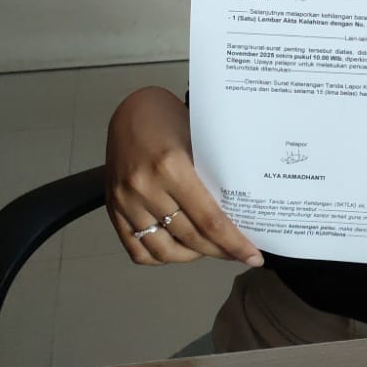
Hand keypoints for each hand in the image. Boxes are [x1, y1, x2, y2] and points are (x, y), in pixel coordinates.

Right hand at [105, 86, 263, 266]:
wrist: (129, 110)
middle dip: (219, 251)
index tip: (253, 257)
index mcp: (171, 167)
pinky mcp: (113, 209)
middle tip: (238, 253)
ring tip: (208, 249)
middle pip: (190, 238)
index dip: (233, 243)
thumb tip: (240, 214)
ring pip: (164, 250)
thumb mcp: (197, 140)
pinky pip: (137, 249)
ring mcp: (126, 201)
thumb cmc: (170, 119)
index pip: (209, 219)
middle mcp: (145, 187)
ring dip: (191, 256)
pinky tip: (178, 247)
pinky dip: (160, 256)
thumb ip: (211, 176)